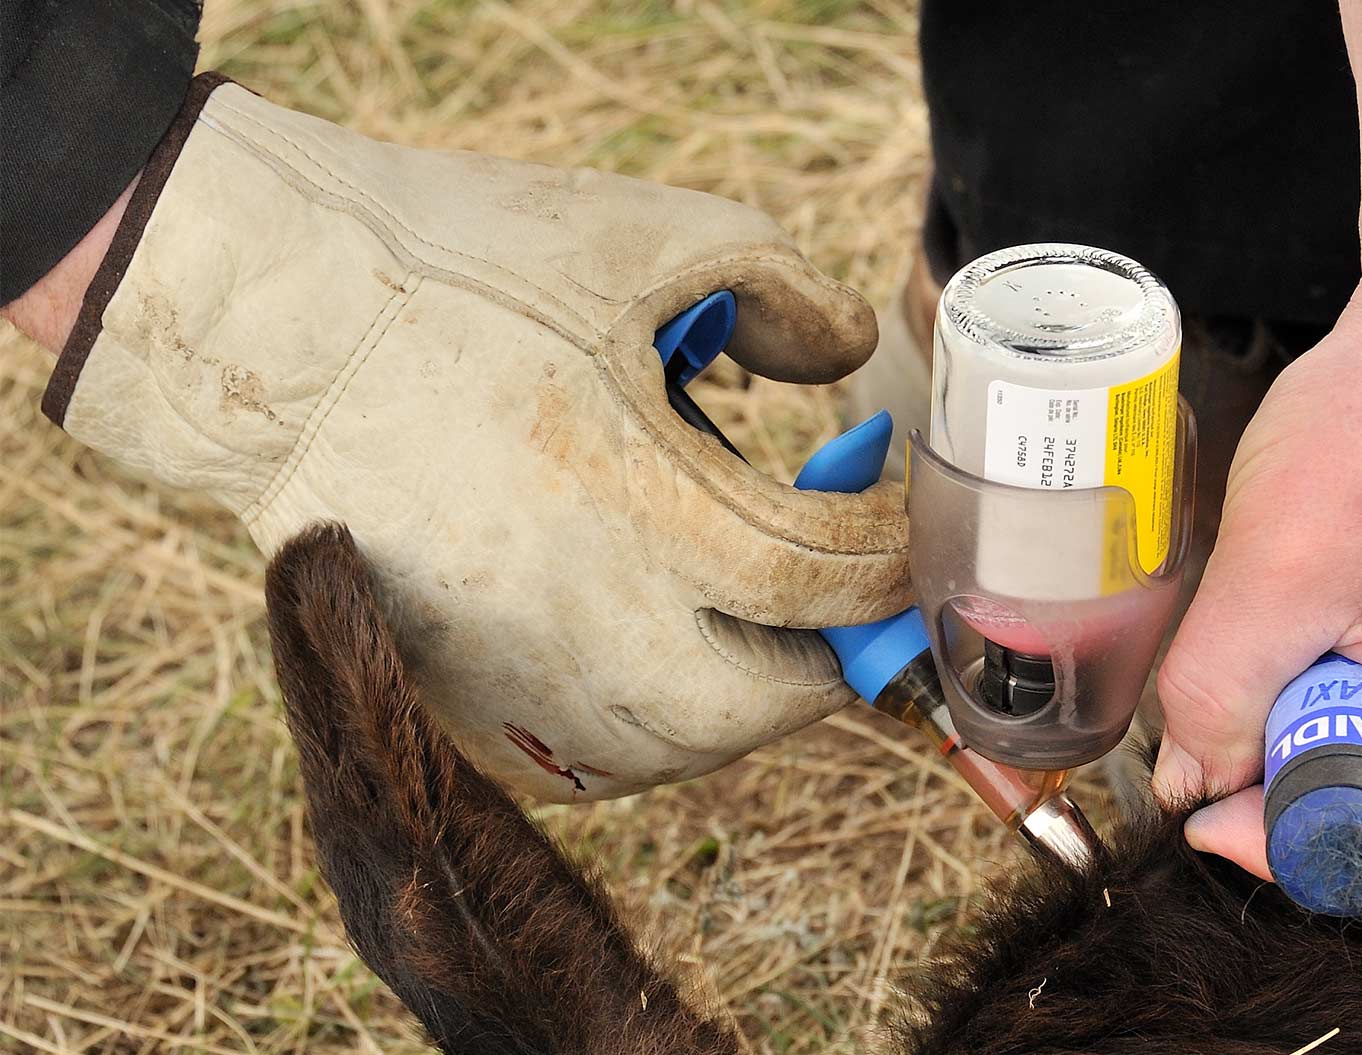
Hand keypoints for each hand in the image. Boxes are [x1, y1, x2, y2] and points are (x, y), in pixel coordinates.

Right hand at [21, 76, 906, 799]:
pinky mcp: (456, 703)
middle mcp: (581, 623)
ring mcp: (510, 680)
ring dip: (744, 696)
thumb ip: (792, 298)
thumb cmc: (469, 269)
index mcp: (639, 507)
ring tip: (753, 619)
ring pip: (677, 749)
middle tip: (841, 599)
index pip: (823, 580)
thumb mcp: (660, 239)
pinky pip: (590, 761)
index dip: (888, 559)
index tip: (905, 528)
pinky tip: (654, 647)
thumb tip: (850, 363)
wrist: (280, 329)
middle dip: (828, 653)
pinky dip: (651, 725)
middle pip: (764, 701)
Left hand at [1151, 275, 1361, 905]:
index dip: (1297, 855)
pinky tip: (1319, 627)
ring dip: (1330, 742)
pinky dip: (1361, 697)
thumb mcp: (1274, 570)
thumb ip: (1218, 698)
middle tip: (1242, 715)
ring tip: (1284, 650)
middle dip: (1310, 796)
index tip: (1216, 796)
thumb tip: (1191, 787)